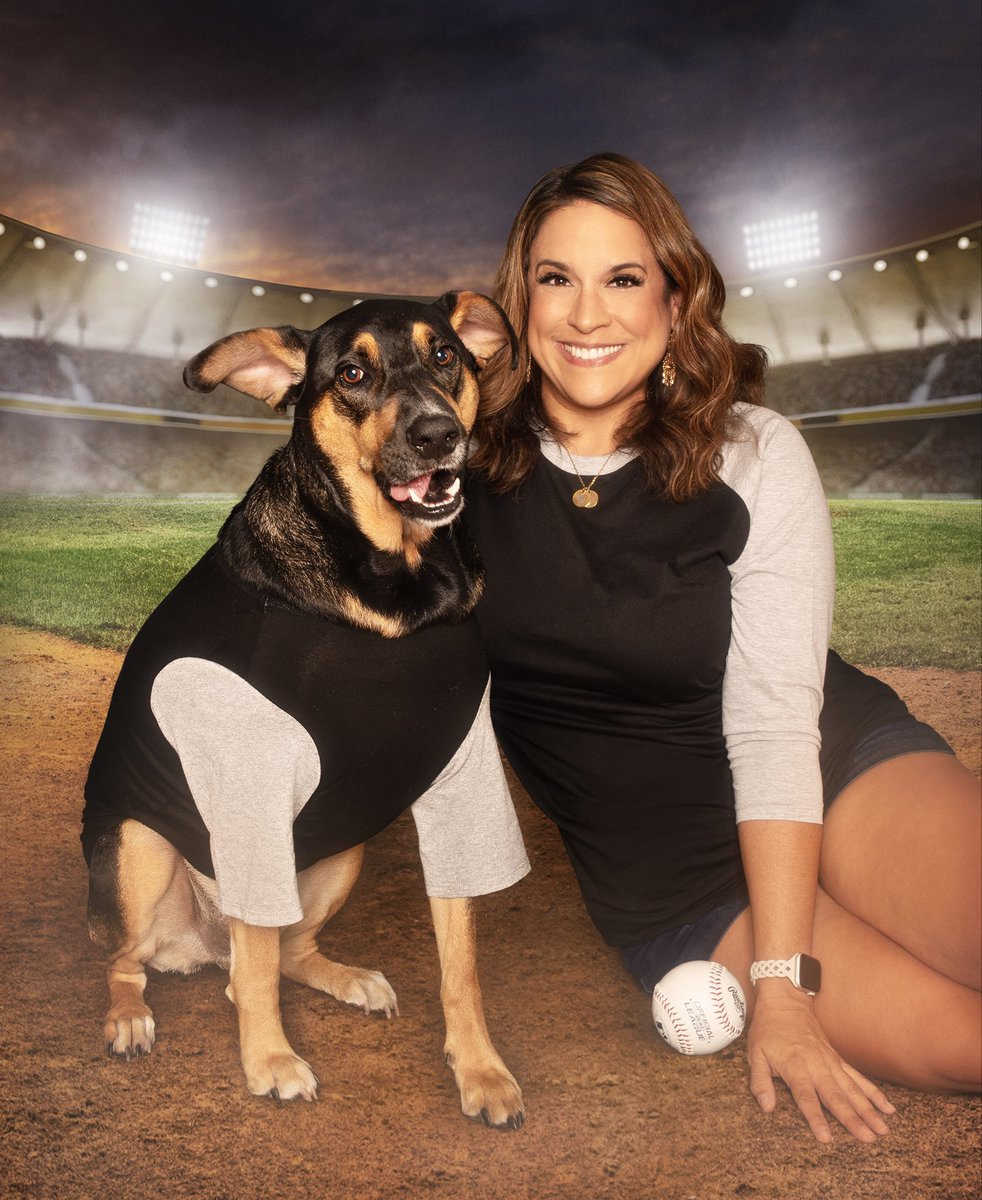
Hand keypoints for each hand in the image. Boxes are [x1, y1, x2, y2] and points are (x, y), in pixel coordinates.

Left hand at [747, 984, 895, 1143]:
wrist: (784, 1001)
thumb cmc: (767, 1029)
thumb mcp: (754, 1053)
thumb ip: (760, 1081)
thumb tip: (766, 1107)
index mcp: (795, 1066)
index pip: (806, 1097)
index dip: (816, 1118)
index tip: (827, 1138)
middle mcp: (817, 1065)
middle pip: (836, 1096)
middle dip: (853, 1118)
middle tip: (869, 1138)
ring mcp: (830, 1061)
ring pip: (852, 1089)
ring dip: (868, 1109)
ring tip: (883, 1129)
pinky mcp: (837, 1058)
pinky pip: (858, 1077)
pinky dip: (873, 1092)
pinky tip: (887, 1107)